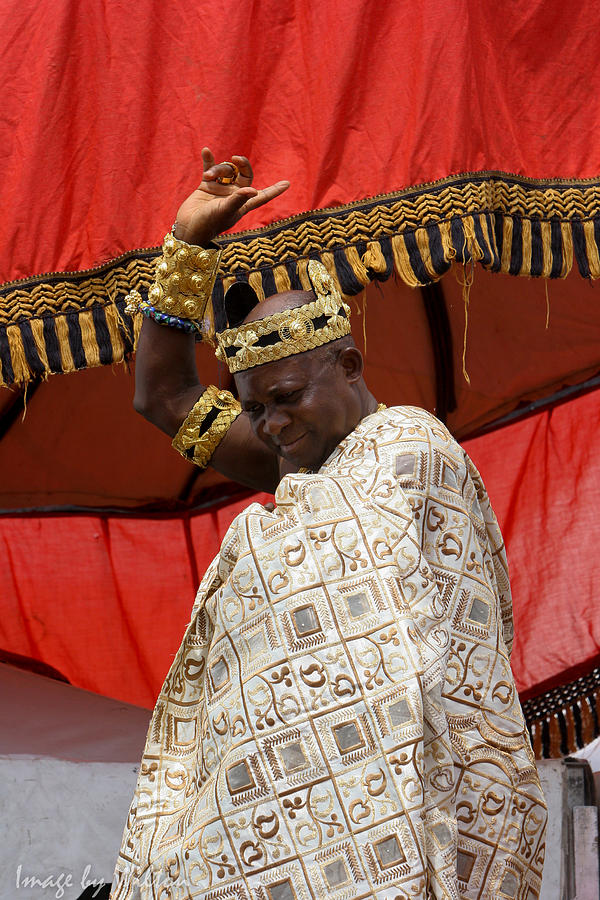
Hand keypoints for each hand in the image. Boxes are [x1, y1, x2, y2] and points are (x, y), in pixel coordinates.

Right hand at [173, 148, 289, 245]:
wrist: (188, 226)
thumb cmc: (209, 223)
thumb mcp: (225, 211)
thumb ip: (239, 200)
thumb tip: (254, 190)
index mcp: (243, 204)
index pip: (262, 196)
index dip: (274, 190)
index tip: (287, 184)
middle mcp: (234, 195)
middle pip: (244, 174)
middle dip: (242, 165)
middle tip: (236, 159)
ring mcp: (220, 189)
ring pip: (225, 170)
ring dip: (217, 169)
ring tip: (208, 177)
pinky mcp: (206, 185)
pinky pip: (210, 168)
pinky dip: (208, 160)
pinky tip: (206, 151)